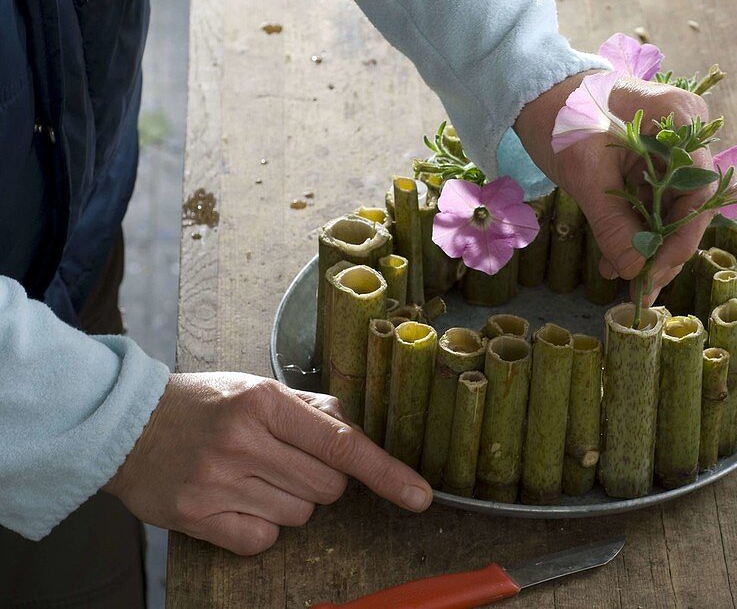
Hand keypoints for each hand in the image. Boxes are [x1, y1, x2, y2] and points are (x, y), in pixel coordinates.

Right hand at [105, 373, 431, 555]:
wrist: (125, 424)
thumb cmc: (204, 403)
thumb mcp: (259, 388)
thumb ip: (312, 410)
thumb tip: (358, 434)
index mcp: (264, 403)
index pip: (342, 444)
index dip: (387, 472)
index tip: (419, 495)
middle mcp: (243, 442)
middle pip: (329, 487)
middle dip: (322, 480)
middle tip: (287, 461)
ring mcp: (218, 483)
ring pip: (300, 515)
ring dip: (291, 501)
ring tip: (255, 476)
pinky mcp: (196, 517)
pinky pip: (263, 539)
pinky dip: (260, 527)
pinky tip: (237, 500)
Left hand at [516, 73, 714, 303]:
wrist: (535, 93)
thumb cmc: (562, 116)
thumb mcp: (584, 171)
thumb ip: (612, 222)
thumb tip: (636, 271)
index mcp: (679, 119)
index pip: (701, 189)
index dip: (684, 236)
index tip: (657, 268)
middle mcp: (683, 135)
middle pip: (689, 204)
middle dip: (665, 250)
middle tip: (642, 290)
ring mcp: (668, 151)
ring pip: (670, 210)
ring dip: (648, 248)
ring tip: (626, 283)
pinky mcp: (649, 166)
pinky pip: (650, 206)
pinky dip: (634, 234)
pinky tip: (615, 263)